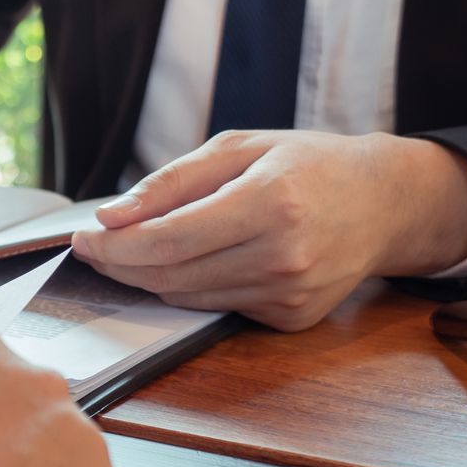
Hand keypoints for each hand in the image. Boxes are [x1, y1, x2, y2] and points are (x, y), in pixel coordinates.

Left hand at [71, 131, 466, 330]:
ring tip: (134, 250)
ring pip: (187, 298)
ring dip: (150, 278)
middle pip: (170, 275)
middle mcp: (283, 255)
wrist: (383, 202)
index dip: (114, 244)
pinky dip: (193, 287)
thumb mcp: (240, 148)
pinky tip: (195, 261)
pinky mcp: (292, 318)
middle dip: (121, 263)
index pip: (167, 239)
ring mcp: (290, 294)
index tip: (83, 237)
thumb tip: (113, 217)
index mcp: (270, 202)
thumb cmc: (308, 164)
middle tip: (95, 246)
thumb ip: (171, 182)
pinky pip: (217, 307)